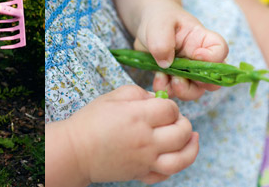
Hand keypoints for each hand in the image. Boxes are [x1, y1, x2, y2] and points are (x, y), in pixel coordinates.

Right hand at [62, 85, 199, 184]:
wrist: (75, 151)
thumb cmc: (91, 121)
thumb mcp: (113, 97)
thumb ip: (139, 93)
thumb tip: (158, 99)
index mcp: (138, 117)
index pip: (171, 110)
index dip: (171, 106)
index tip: (163, 107)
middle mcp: (145, 141)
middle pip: (181, 133)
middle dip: (184, 123)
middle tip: (175, 120)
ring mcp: (144, 160)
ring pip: (181, 159)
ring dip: (191, 148)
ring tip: (193, 139)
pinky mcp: (140, 174)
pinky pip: (165, 175)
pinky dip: (175, 167)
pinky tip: (176, 156)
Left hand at [135, 0, 228, 100]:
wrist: (148, 24)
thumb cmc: (159, 18)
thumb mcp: (159, 23)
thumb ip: (163, 41)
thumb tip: (166, 64)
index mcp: (202, 40)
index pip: (220, 50)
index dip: (213, 58)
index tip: (195, 56)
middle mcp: (200, 58)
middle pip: (213, 79)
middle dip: (198, 84)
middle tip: (178, 78)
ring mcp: (188, 71)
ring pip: (196, 90)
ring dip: (182, 90)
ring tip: (164, 79)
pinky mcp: (175, 79)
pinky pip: (176, 92)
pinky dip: (166, 90)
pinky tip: (157, 79)